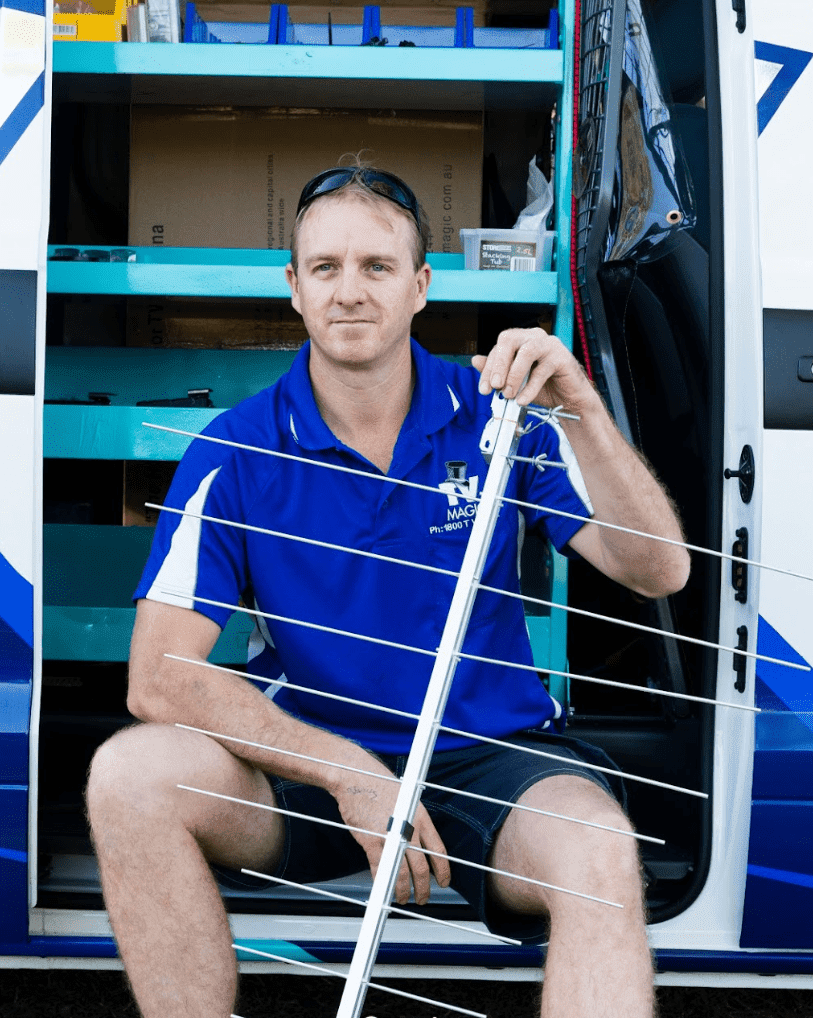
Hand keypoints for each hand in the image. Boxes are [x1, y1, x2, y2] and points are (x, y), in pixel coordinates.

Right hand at [331, 764, 449, 905]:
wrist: (358, 778)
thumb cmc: (381, 786)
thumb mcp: (408, 801)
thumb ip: (415, 823)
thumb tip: (420, 844)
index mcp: (421, 818)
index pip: (438, 851)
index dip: (443, 871)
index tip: (443, 882)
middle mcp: (409, 828)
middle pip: (421, 868)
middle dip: (424, 889)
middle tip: (424, 898)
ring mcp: (390, 836)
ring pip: (402, 873)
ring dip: (404, 891)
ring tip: (404, 898)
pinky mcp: (371, 841)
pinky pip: (379, 869)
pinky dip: (382, 882)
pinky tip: (383, 888)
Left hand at [472, 327, 595, 411]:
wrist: (568, 400)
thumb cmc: (542, 387)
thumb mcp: (514, 382)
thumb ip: (497, 371)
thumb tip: (475, 360)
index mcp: (520, 340)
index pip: (498, 347)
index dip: (488, 369)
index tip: (484, 389)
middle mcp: (533, 337)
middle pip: (509, 340)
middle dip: (498, 365)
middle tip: (495, 386)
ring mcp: (549, 344)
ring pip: (526, 352)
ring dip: (514, 375)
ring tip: (509, 395)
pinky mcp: (562, 357)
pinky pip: (542, 370)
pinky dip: (530, 387)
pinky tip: (523, 400)